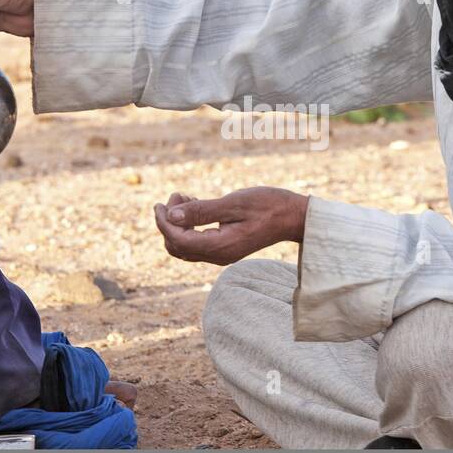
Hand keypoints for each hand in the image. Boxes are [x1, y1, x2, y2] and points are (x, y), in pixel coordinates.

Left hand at [153, 188, 308, 265]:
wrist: (293, 217)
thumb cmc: (268, 206)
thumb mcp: (233, 203)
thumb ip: (201, 211)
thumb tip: (171, 216)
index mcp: (220, 246)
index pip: (178, 240)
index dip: (163, 223)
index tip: (159, 204)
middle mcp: (219, 256)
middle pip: (178, 247)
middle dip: (169, 222)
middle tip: (176, 196)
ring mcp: (222, 254)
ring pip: (185, 246)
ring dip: (178, 223)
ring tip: (184, 197)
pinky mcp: (225, 248)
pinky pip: (197, 242)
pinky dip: (189, 226)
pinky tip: (195, 205)